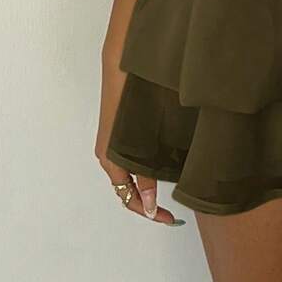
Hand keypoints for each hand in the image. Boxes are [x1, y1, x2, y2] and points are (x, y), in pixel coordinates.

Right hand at [95, 53, 184, 225]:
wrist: (122, 62)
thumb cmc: (129, 96)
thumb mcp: (139, 140)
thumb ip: (145, 170)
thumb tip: (148, 202)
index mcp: (109, 157)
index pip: (127, 197)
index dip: (147, 211)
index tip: (167, 219)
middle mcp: (109, 152)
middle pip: (126, 189)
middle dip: (148, 203)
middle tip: (173, 212)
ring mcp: (115, 141)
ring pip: (129, 173)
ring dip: (146, 186)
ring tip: (171, 191)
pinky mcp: (123, 130)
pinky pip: (131, 158)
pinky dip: (146, 168)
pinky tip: (164, 164)